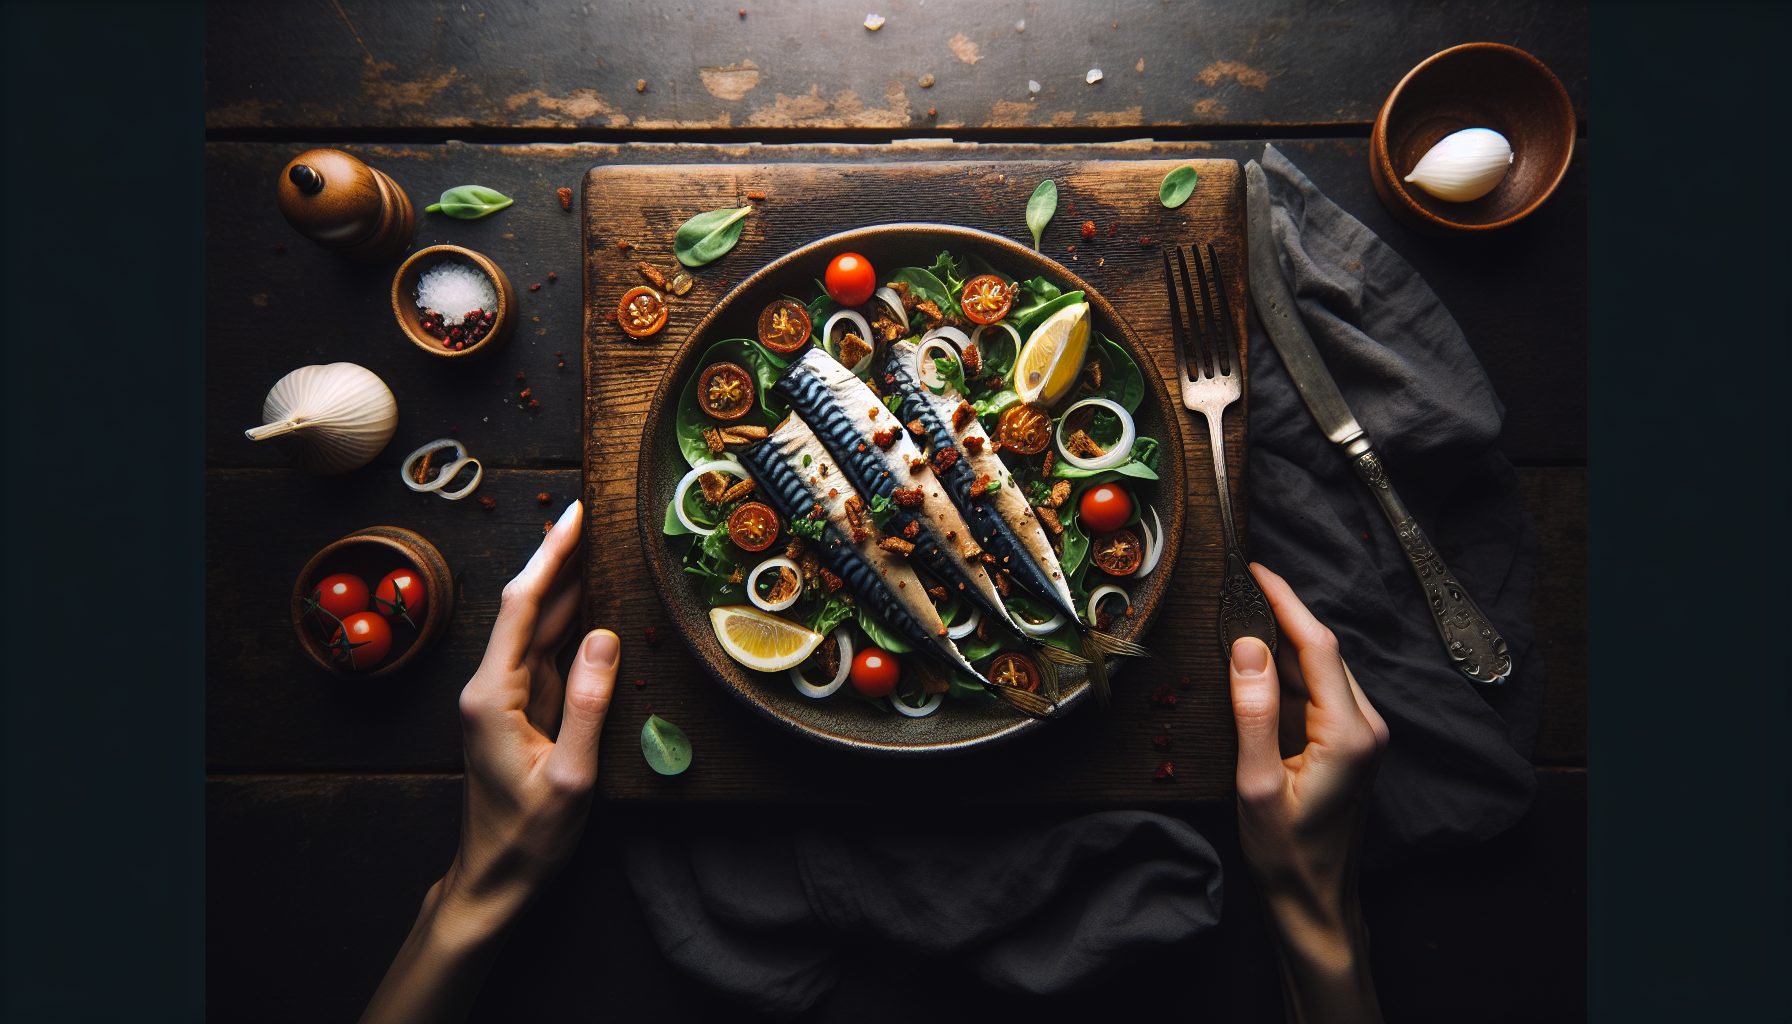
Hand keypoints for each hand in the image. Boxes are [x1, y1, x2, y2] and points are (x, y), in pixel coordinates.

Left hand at [362, 501, 618, 1023]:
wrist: (495, 877)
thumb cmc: (528, 836)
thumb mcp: (571, 776)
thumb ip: (589, 705)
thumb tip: (606, 636)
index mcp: (493, 695)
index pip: (522, 608)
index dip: (549, 558)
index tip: (574, 517)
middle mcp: (492, 687)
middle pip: (528, 608)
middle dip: (561, 560)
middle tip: (597, 517)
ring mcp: (505, 697)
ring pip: (539, 629)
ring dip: (568, 588)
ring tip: (601, 547)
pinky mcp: (521, 710)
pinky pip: (549, 655)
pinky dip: (572, 625)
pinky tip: (595, 604)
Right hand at [1231, 562, 1389, 1023]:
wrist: (1315, 899)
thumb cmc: (1285, 853)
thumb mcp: (1255, 784)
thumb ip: (1253, 712)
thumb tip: (1246, 647)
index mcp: (1349, 732)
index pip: (1317, 646)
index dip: (1286, 601)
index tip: (1255, 571)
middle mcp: (1366, 726)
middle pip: (1323, 651)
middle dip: (1282, 614)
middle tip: (1237, 588)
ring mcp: (1364, 735)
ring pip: (1322, 668)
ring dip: (1284, 642)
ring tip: (1240, 616)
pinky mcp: (1353, 743)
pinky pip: (1320, 691)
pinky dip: (1290, 670)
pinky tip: (1259, 664)